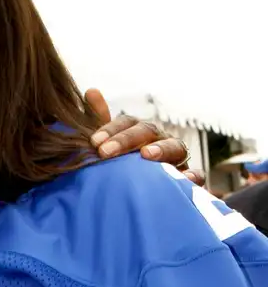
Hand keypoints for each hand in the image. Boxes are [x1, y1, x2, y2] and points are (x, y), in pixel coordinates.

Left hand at [85, 88, 205, 185]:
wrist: (142, 195)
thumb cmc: (122, 167)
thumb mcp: (108, 145)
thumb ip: (99, 120)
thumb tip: (91, 91)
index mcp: (140, 132)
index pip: (127, 123)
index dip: (111, 130)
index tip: (93, 142)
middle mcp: (160, 140)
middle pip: (147, 131)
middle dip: (126, 140)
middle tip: (104, 152)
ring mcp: (177, 158)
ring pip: (175, 146)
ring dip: (161, 149)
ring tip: (145, 155)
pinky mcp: (189, 179)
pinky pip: (195, 175)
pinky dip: (192, 176)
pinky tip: (185, 178)